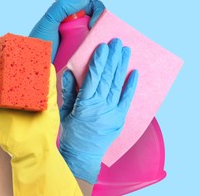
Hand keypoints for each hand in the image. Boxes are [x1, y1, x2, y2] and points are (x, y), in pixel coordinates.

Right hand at [0, 51, 80, 194]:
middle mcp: (9, 96)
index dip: (7, 61)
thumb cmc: (45, 127)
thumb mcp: (49, 103)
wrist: (37, 150)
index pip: (12, 72)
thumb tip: (50, 64)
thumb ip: (48, 85)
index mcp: (21, 90)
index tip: (5, 48)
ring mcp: (0, 106)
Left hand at [29, 0, 121, 60]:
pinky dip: (107, 40)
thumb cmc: (37, 47)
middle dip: (102, 8)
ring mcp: (83, 36)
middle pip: (95, 8)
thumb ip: (61, 7)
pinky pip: (100, 42)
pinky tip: (110, 43)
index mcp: (66, 12)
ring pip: (100, 25)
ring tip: (97, 31)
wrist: (37, 71)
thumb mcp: (47, 24)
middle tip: (107, 8)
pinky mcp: (87, 50)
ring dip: (105, 24)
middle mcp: (76, 22)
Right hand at [59, 38, 137, 183]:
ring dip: (122, 66)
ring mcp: (112, 112)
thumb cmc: (71, 134)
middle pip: (108, 77)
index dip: (99, 60)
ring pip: (118, 84)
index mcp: (84, 103)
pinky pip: (127, 99)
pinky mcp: (120, 118)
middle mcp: (100, 106)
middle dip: (113, 58)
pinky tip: (134, 72)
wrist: (82, 156)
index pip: (93, 76)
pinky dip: (131, 85)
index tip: (103, 46)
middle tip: (117, 42)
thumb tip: (71, 71)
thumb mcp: (64, 112)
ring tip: (125, 50)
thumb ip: (68, 91)